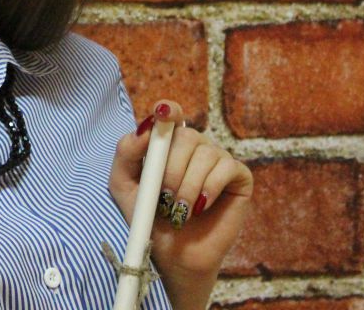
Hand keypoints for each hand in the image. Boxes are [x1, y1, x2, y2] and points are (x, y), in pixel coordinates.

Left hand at [109, 99, 253, 301]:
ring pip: (206, 153)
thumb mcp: (124, 184)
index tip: (163, 114)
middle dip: (171, 168)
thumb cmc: (148, 217)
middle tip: (164, 197)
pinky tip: (201, 207)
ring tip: (179, 210)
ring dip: (188, 185)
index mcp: (167, 143)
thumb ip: (126, 153)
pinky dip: (209, 188)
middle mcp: (194, 146)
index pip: (170, 113)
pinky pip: (227, 167)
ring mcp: (218, 159)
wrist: (172, 254)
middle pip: (186, 135)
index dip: (168, 109)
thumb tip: (146, 129)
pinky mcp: (239, 177)